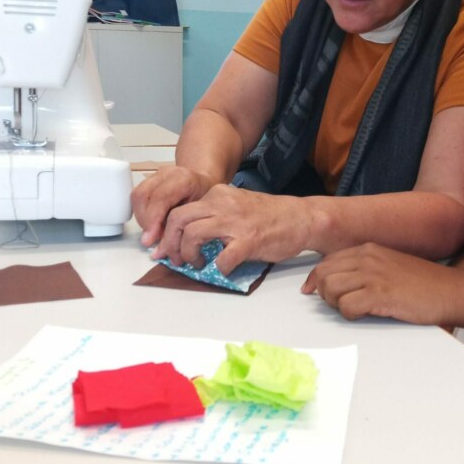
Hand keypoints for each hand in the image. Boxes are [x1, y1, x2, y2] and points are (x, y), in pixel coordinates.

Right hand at [131, 165, 215, 246]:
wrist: (204, 182)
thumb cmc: (205, 198)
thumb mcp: (199, 212)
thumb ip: (180, 227)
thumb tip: (160, 250)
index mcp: (184, 179)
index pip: (160, 198)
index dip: (152, 220)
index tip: (150, 239)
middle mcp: (167, 173)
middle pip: (143, 195)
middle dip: (144, 221)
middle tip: (151, 238)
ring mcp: (156, 174)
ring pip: (137, 195)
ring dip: (141, 218)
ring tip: (152, 231)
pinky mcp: (149, 179)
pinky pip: (137, 196)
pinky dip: (140, 213)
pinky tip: (151, 223)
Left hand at [151, 184, 313, 273]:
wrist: (301, 218)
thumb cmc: (270, 216)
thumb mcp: (237, 206)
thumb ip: (215, 215)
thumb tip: (188, 238)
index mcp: (218, 194)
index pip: (180, 209)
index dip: (166, 232)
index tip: (162, 248)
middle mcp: (223, 203)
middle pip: (178, 219)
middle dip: (169, 243)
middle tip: (174, 258)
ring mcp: (236, 221)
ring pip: (193, 234)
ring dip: (188, 255)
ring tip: (197, 263)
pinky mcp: (249, 240)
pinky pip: (223, 258)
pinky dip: (219, 268)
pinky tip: (224, 269)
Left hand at [302, 243, 454, 325]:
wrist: (449, 291)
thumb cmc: (421, 283)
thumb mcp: (389, 264)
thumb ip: (364, 267)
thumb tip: (336, 281)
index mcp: (368, 249)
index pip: (327, 261)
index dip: (315, 278)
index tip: (310, 290)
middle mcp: (367, 258)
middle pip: (323, 274)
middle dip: (323, 292)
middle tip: (336, 304)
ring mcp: (373, 275)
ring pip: (330, 289)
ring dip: (335, 304)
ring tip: (353, 308)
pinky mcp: (380, 294)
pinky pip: (346, 306)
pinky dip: (349, 314)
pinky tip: (364, 314)